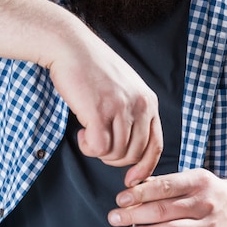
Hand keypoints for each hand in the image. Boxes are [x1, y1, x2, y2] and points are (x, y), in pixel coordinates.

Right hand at [48, 17, 162, 184]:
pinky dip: (88, 147)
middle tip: (97, 143)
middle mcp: (140, 105)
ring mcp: (121, 108)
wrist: (70, 47)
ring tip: (87, 133)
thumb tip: (130, 149)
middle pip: (134, 155)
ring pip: (115, 154)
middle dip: (114, 159)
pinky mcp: (100, 111)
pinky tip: (81, 132)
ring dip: (98, 151)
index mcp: (149, 102)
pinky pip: (99, 148)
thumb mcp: (124, 89)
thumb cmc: (92, 69)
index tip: (131, 179)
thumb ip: (133, 113)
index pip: (155, 146)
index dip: (144, 167)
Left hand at [107, 169, 226, 226]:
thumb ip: (161, 180)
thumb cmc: (209, 191)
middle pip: (165, 210)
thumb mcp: (189, 176)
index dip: (140, 193)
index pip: (165, 186)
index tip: (122, 198)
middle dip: (135, 215)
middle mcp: (203, 203)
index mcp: (196, 181)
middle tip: (116, 217)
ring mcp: (208, 226)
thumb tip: (131, 183)